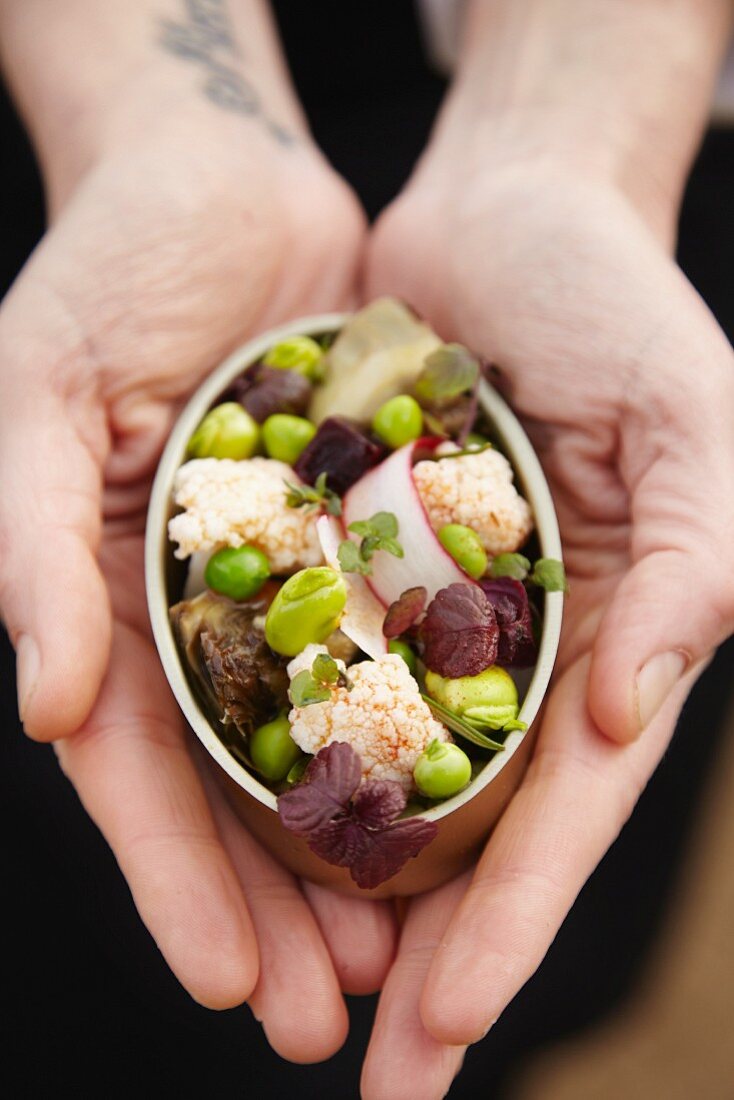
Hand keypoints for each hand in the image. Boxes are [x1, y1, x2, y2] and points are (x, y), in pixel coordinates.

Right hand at [0, 87, 398, 1057]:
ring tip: (397, 957)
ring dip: (349, 852)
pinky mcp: (357, 538)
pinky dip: (411, 735)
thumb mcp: (38, 398)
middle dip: (268, 907)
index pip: (131, 772)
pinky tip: (453, 809)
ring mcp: (277, 582)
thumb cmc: (105, 274)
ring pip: (316, 747)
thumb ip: (29, 550)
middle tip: (324, 1015)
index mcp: (102, 600)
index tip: (222, 981)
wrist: (218, 183)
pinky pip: (389, 653)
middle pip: (228, 790)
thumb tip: (41, 710)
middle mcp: (191, 613)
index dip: (169, 879)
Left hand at [361, 152, 733, 1093]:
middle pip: (466, 828)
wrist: (507, 217)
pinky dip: (283, 751)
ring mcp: (428, 615)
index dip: (511, 919)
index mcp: (604, 640)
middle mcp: (513, 651)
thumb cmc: (618, 310)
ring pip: (381, 775)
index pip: (560, 808)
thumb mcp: (692, 427)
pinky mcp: (351, 562)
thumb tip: (636, 713)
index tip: (450, 1027)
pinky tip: (241, 832)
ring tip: (291, 987)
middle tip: (371, 1078)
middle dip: (426, 955)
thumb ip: (688, 572)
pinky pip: (311, 671)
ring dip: (341, 885)